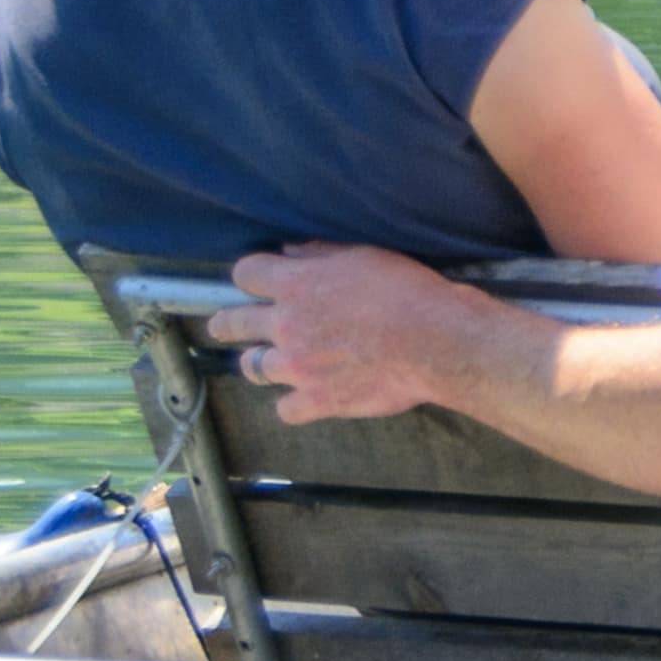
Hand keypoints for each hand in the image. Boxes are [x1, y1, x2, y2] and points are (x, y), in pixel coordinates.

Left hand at [211, 245, 486, 423]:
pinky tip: (303, 398)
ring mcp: (297, 366)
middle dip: (226, 323)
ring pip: (252, 367)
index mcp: (296, 285)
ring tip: (271, 363)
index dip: (248, 276)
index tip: (254, 281)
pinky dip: (292, 404)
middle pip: (232, 322)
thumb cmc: (407, 292)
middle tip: (225, 325)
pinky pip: (285, 409)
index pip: (246, 274)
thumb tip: (291, 252)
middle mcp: (286, 325)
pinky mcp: (317, 400)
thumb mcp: (365, 257)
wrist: (435, 342)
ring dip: (260, 363)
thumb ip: (321, 254)